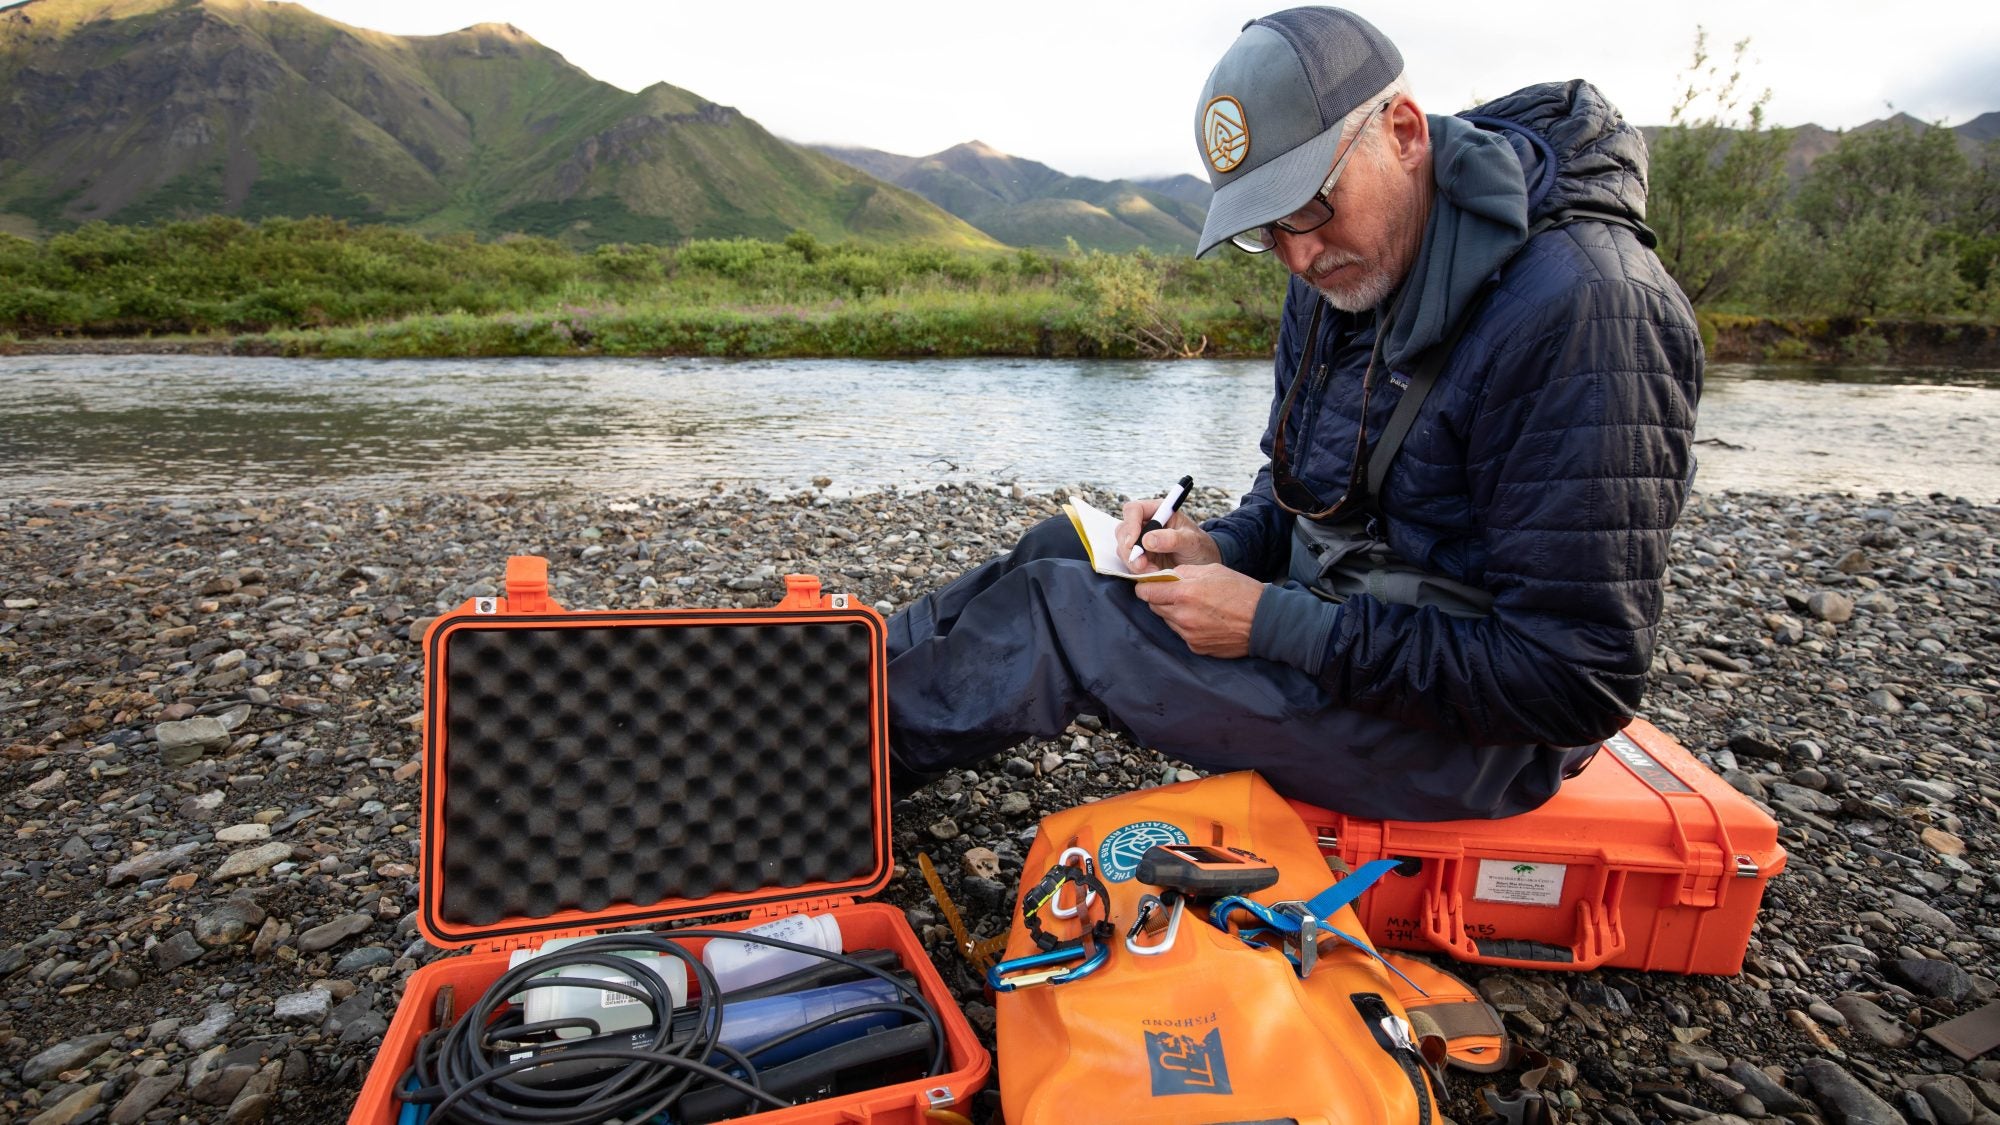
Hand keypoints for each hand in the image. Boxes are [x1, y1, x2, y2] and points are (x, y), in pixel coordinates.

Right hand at [1117, 497, 1221, 572]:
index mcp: (1157, 511)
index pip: (1133, 510)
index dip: (1130, 524)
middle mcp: (1145, 524)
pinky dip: (1136, 571)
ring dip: (1133, 562)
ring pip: (1123, 549)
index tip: (1134, 543)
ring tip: (1151, 572)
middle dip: (1129, 549)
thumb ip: (1172, 539)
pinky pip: (1129, 563)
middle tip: (1141, 564)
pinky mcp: (1140, 557)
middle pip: (1123, 531)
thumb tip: (1147, 540)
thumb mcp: (1191, 541)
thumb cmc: (1200, 546)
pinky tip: (1150, 575)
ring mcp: (1140, 541)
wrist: (1203, 564)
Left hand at [1134, 563, 1261, 657]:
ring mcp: (1189, 635)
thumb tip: (1167, 576)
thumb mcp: (1213, 571)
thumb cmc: (1242, 592)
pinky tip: (1203, 619)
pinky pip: (1182, 634)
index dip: (1145, 587)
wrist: (1265, 621)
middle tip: (1175, 592)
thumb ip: (1184, 572)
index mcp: (1185, 594)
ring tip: (1195, 606)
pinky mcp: (1196, 647)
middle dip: (1160, 599)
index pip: (1147, 592)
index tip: (1148, 585)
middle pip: (1155, 608)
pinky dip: (1186, 626)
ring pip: (1168, 621)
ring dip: (1173, 613)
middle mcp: (1183, 617)